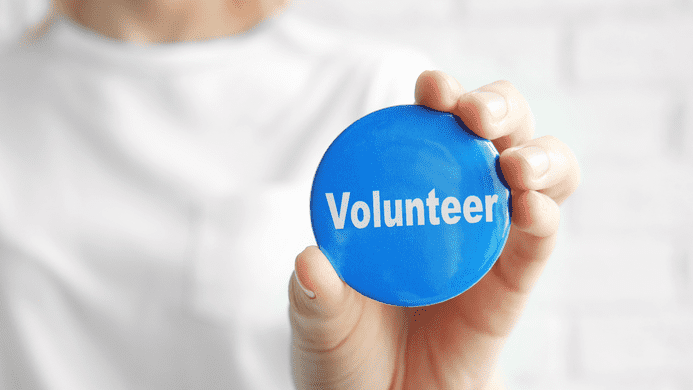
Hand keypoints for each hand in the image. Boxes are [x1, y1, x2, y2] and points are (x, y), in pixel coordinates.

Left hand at [288, 71, 579, 389]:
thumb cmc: (346, 353)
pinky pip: (540, 241)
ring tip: (514, 164)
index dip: (437, 99)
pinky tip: (529, 206)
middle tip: (472, 113)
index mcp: (406, 198)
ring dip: (537, 154)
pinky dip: (543, 216)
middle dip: (496, 106)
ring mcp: (491, 242)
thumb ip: (315, 295)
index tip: (428, 88)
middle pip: (496, 133)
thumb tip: (311, 262)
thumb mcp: (319, 321)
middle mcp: (455, 207)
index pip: (429, 131)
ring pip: (537, 175)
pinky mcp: (515, 284)